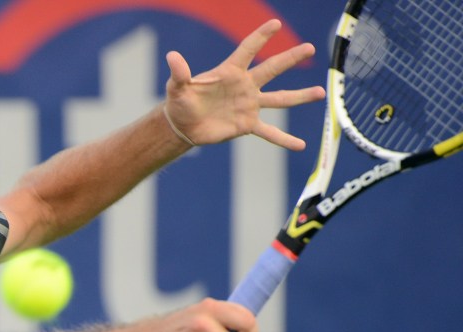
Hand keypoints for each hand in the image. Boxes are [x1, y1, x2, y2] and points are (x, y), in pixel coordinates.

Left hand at [163, 19, 325, 149]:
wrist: (184, 125)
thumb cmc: (181, 101)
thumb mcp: (178, 87)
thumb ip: (180, 73)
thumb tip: (172, 56)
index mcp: (229, 72)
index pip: (247, 50)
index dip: (260, 37)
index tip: (276, 24)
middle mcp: (244, 86)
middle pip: (271, 69)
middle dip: (290, 58)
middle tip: (309, 47)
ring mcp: (249, 105)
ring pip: (279, 99)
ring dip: (300, 96)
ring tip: (321, 93)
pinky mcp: (247, 124)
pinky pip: (270, 132)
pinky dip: (284, 139)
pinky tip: (300, 145)